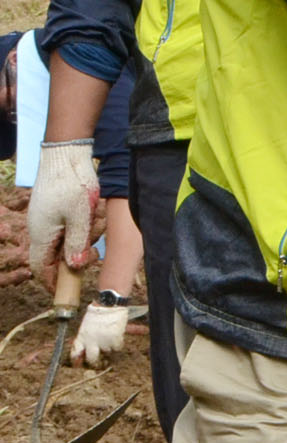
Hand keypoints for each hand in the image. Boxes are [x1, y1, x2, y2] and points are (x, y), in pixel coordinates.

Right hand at [26, 140, 99, 280]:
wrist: (66, 152)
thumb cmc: (72, 183)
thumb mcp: (80, 215)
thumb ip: (77, 242)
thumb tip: (73, 266)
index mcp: (41, 234)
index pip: (40, 268)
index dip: (52, 282)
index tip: (66, 289)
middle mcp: (39, 228)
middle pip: (52, 256)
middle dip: (71, 258)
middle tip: (90, 253)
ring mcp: (44, 217)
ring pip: (61, 240)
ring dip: (77, 239)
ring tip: (93, 225)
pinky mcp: (52, 207)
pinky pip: (64, 225)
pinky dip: (78, 226)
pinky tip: (89, 214)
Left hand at [68, 301, 128, 366]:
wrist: (109, 303)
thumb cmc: (97, 313)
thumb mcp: (85, 326)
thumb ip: (84, 338)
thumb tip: (82, 351)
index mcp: (81, 338)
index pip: (75, 354)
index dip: (77, 360)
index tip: (79, 363)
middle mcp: (91, 342)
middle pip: (92, 359)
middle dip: (95, 360)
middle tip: (99, 357)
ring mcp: (104, 341)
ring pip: (107, 352)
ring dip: (108, 347)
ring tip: (109, 337)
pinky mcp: (115, 339)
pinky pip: (117, 348)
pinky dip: (118, 344)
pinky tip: (117, 336)